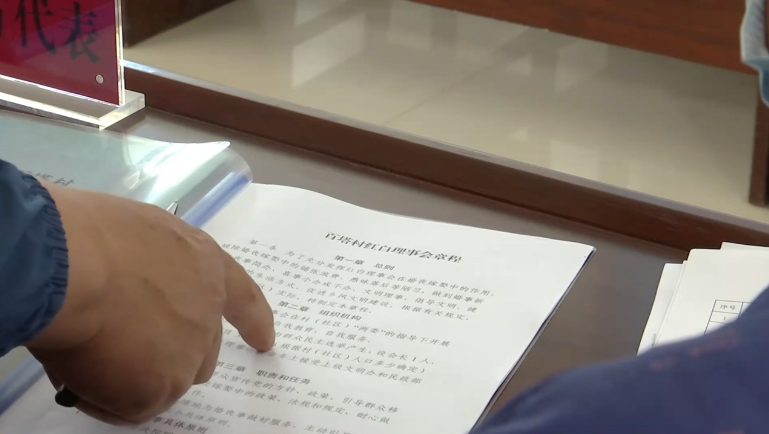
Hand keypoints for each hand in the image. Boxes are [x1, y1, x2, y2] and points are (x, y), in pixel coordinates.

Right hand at [25, 181, 274, 424]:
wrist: (73, 265)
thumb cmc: (90, 237)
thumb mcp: (137, 238)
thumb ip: (151, 267)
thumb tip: (131, 295)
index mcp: (204, 265)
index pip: (243, 299)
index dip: (254, 322)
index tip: (265, 342)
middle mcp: (206, 313)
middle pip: (203, 350)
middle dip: (175, 355)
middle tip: (130, 347)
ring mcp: (189, 354)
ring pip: (164, 381)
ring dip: (134, 376)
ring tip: (88, 354)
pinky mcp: (161, 388)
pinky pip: (130, 405)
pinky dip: (104, 398)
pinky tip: (81, 376)